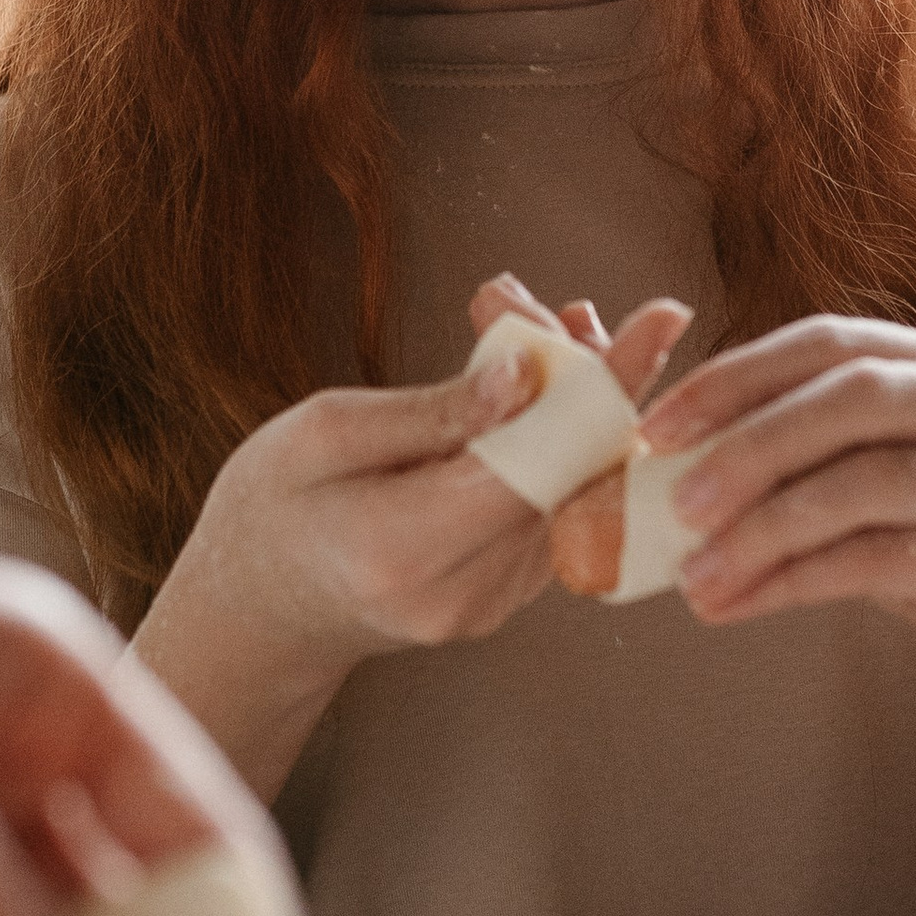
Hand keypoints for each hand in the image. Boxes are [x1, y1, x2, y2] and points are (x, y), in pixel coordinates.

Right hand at [134, 277, 689, 796]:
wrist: (259, 608)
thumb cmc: (272, 506)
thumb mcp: (323, 434)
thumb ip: (431, 411)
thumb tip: (526, 372)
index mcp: (404, 549)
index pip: (534, 464)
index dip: (600, 388)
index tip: (656, 321)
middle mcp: (462, 592)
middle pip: (568, 474)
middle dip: (587, 378)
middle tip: (569, 307)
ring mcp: (492, 605)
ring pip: (570, 487)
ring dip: (571, 403)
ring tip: (543, 324)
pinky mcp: (507, 597)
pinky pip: (554, 506)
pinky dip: (555, 441)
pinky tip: (534, 386)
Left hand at [638, 315, 915, 747]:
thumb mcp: (891, 491)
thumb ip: (815, 457)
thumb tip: (674, 457)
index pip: (833, 344)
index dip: (738, 377)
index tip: (657, 425)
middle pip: (853, 397)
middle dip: (747, 444)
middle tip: (670, 499)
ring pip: (864, 481)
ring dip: (760, 529)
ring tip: (693, 575)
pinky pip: (882, 558)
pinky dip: (793, 581)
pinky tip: (739, 605)